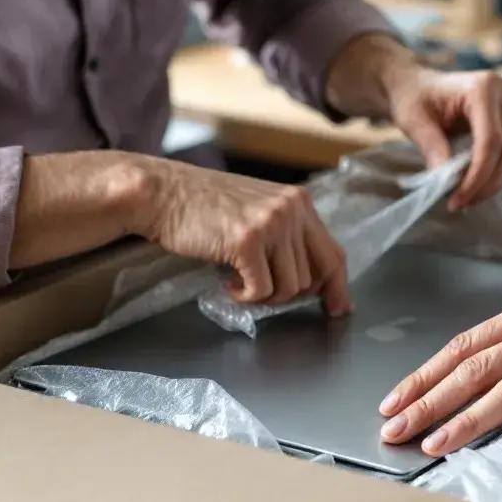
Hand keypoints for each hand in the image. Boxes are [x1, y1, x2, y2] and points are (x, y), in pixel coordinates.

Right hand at [132, 158, 350, 313]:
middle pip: (314, 276)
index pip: (333, 252)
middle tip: (261, 290)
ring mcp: (271, 224)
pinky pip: (262, 290)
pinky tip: (228, 283)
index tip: (339, 308)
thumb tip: (311, 280)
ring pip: (289, 287)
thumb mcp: (257, 210)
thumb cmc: (203, 205)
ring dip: (264, 295)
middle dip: (291, 294)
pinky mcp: (247, 241)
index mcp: (298, 201)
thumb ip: (286, 236)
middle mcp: (291, 209)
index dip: (338, 286)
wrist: (162, 193)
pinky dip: (245, 296)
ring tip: (239, 281)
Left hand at [326, 34, 501, 210]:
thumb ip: (431, 147)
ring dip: (500, 178)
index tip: (458, 200)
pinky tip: (486, 178)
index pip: (491, 140)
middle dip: (489, 182)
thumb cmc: (416, 100)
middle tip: (463, 202)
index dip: (478, 176)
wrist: (421, 86)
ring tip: (472, 193)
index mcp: (483, 87)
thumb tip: (447, 180)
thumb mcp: (414, 121)